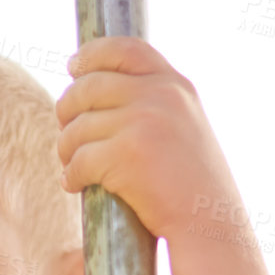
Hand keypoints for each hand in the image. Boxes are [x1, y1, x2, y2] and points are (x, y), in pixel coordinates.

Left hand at [55, 37, 239, 241]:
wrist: (208, 224)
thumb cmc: (192, 186)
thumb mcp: (184, 128)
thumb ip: (153, 104)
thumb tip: (94, 88)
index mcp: (175, 85)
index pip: (125, 49)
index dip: (92, 55)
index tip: (74, 67)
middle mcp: (160, 95)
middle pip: (88, 87)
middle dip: (67, 109)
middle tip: (65, 131)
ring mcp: (142, 122)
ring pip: (77, 127)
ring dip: (66, 148)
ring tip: (70, 164)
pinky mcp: (124, 154)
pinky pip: (78, 159)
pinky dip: (71, 176)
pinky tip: (75, 185)